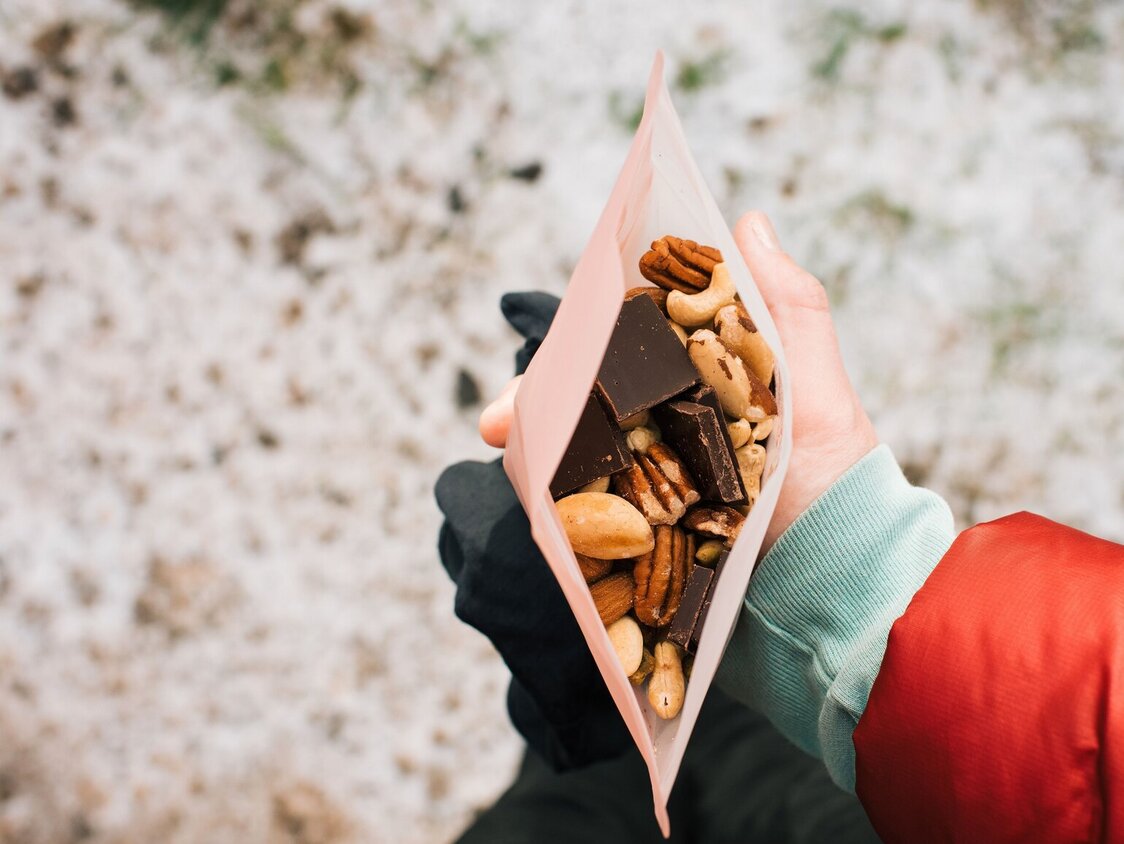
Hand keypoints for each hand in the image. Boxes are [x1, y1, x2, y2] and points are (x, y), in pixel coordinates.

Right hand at [478, 211, 878, 551]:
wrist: (838, 585)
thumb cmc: (837, 482)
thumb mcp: (818, 392)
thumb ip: (791, 310)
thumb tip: (749, 222)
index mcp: (704, 380)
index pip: (629, 344)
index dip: (580, 340)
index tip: (548, 349)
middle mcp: (672, 423)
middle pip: (590, 398)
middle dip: (537, 403)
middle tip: (496, 420)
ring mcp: (655, 479)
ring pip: (580, 451)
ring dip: (536, 451)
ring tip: (505, 455)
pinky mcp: (647, 531)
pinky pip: (593, 509)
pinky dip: (559, 504)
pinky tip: (533, 500)